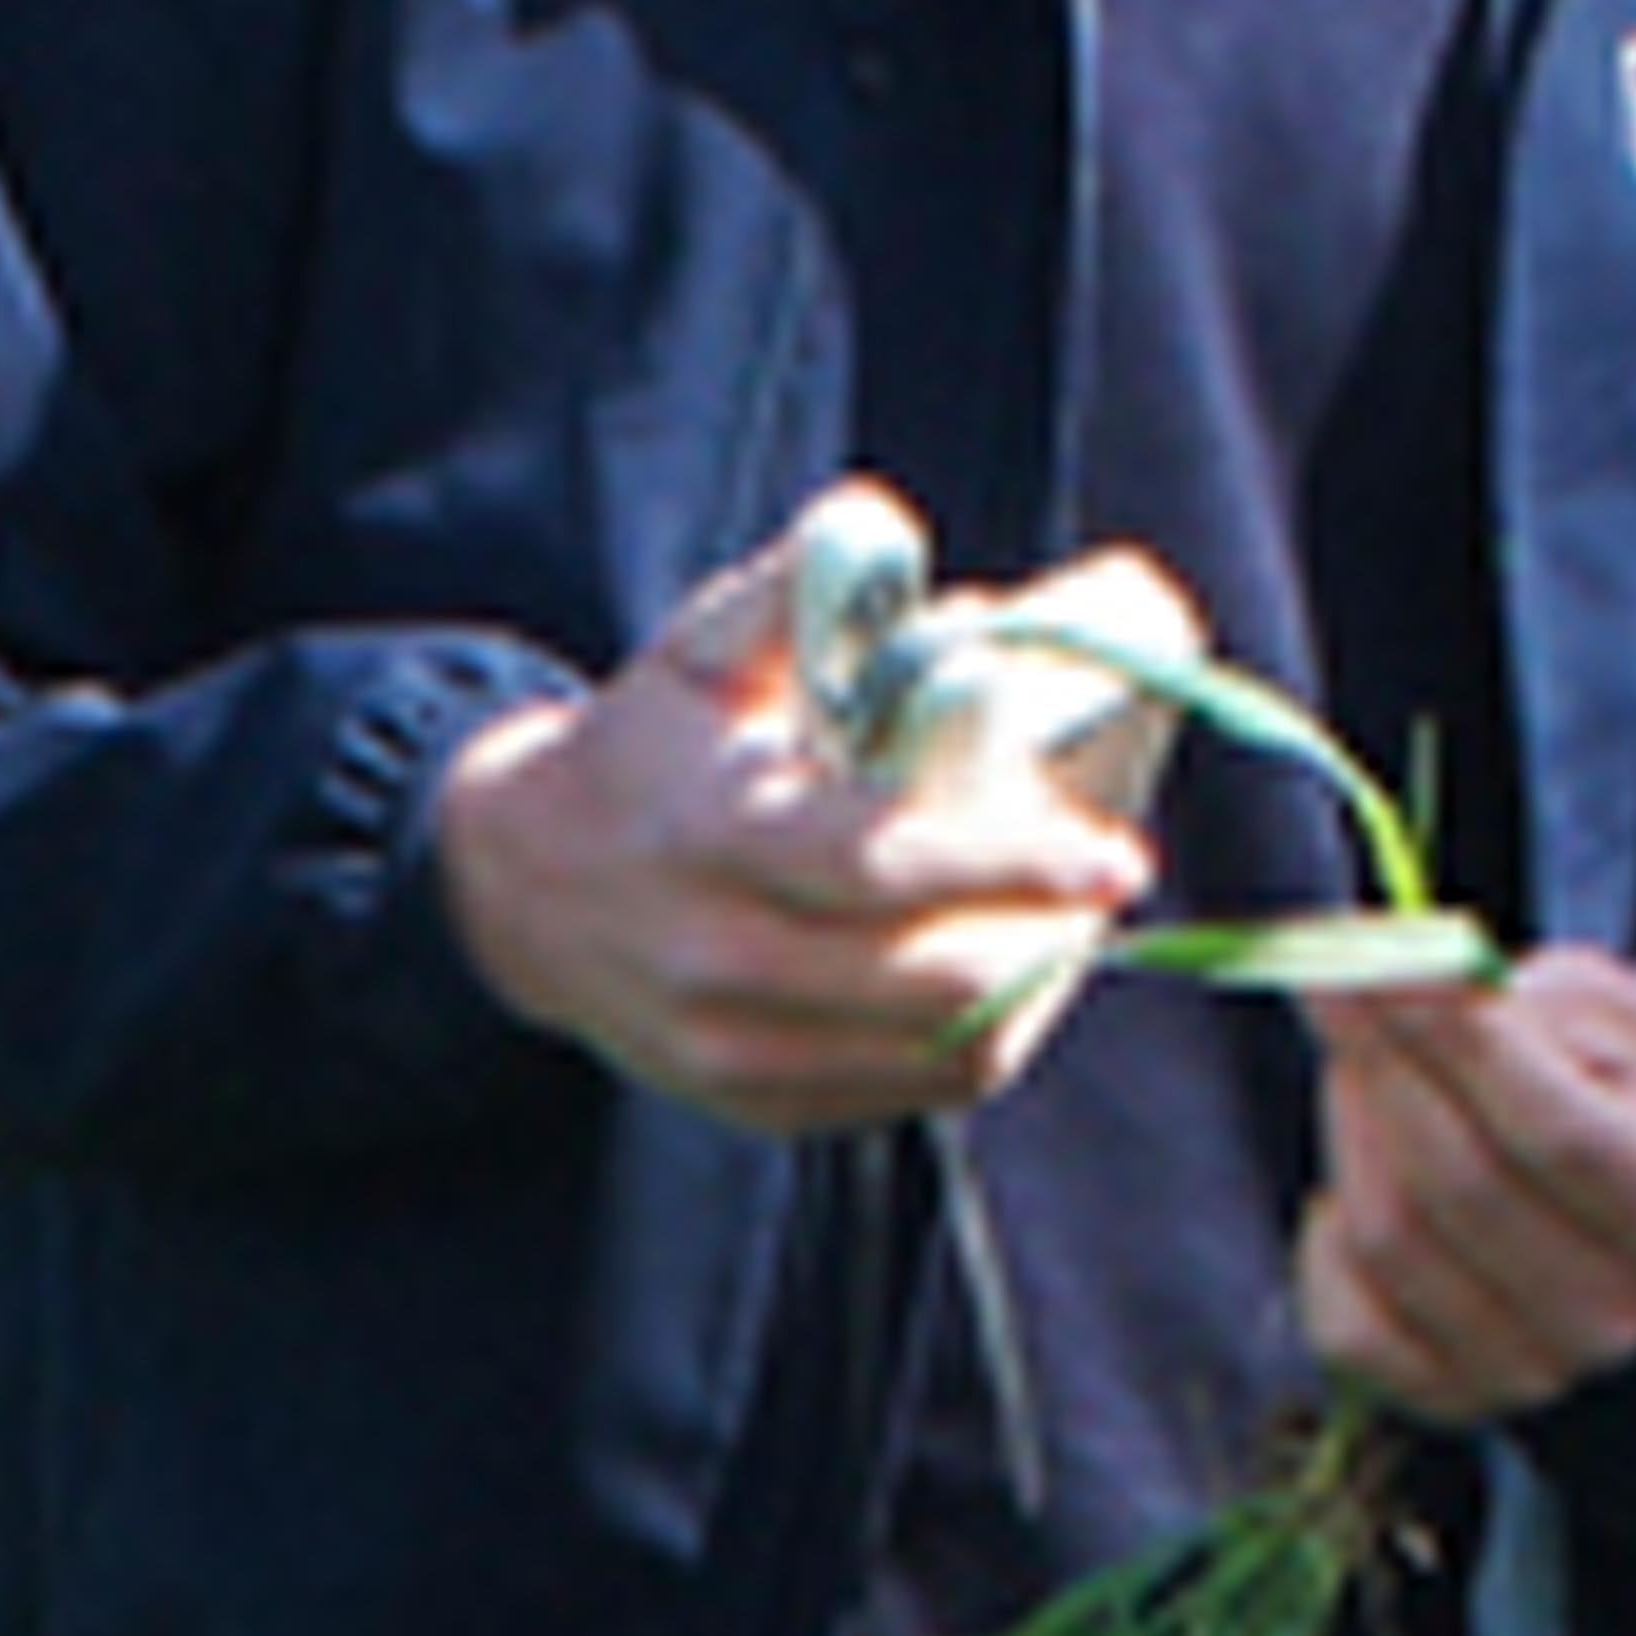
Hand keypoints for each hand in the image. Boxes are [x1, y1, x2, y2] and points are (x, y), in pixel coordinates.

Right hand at [434, 492, 1156, 1133]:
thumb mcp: (697, 651)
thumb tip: (883, 531)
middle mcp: (714, 959)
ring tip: (1071, 918)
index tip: (1118, 854)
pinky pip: (908, 1094)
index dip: (1009, 860)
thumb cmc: (648, 747)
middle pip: (929, 978)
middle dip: (1049, 930)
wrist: (518, 886)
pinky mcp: (752, 1104)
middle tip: (1107, 873)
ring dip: (1035, 989)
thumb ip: (791, 588)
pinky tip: (1013, 976)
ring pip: (937, 1051)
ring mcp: (729, 1050)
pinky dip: (985, 1042)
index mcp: (710, 836)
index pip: (879, 862)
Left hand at [1294, 947, 1635, 1424]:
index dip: (1450, 1042)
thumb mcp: (1599, 1015)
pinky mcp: (1455, 1400)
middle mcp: (1619, 1311)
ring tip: (1362, 1067)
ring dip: (1350, 1130)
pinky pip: (1345, 1321)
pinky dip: (1325, 1241)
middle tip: (1331, 979)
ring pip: (1390, 1239)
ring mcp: (1536, 1370)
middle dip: (1380, 1065)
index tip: (1371, 962)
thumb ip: (1508, 999)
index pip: (1551, 1129)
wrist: (1635, 1200)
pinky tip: (1358, 1182)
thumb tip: (1395, 973)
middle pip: (1457, 1183)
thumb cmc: (1614, 1087)